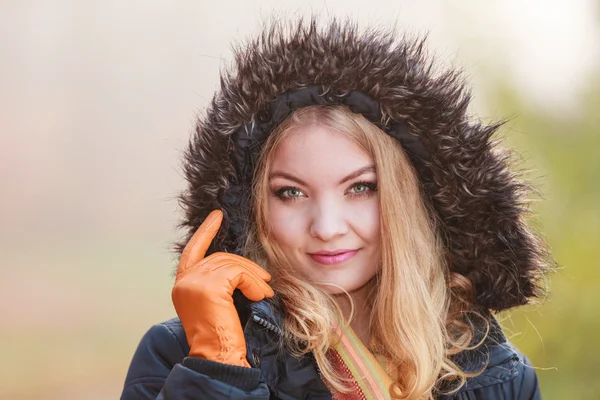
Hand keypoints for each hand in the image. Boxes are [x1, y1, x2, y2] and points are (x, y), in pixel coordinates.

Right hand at [172, 210, 273, 366]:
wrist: (218, 356)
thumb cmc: (222, 335)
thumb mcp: (214, 303)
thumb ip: (216, 282)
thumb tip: (237, 266)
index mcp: (182, 284)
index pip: (193, 250)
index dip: (206, 231)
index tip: (217, 216)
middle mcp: (185, 281)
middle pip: (220, 257)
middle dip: (245, 265)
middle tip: (264, 279)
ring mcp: (195, 282)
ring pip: (232, 264)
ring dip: (254, 276)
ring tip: (266, 291)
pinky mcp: (210, 286)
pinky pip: (239, 273)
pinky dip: (254, 283)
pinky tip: (261, 297)